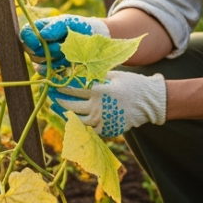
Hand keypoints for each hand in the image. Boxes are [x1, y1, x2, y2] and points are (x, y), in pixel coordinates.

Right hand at [19, 15, 108, 69]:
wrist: (91, 40)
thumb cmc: (77, 27)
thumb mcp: (68, 23)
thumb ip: (55, 27)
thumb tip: (43, 35)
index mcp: (38, 29)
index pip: (25, 34)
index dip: (29, 40)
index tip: (38, 43)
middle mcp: (37, 44)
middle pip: (32, 52)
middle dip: (48, 50)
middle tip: (62, 45)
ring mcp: (43, 58)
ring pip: (40, 64)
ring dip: (55, 59)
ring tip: (68, 52)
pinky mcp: (50, 69)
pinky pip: (48, 73)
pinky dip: (59, 67)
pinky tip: (68, 62)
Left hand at [52, 70, 166, 137]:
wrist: (150, 102)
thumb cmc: (133, 84)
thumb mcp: (114, 75)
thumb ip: (97, 75)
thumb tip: (80, 71)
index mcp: (99, 91)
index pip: (74, 89)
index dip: (62, 87)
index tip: (53, 84)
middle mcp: (98, 107)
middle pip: (72, 106)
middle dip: (60, 101)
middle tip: (53, 97)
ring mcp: (102, 120)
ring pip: (78, 120)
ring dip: (67, 115)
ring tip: (61, 110)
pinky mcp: (108, 129)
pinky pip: (90, 131)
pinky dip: (80, 127)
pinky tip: (75, 122)